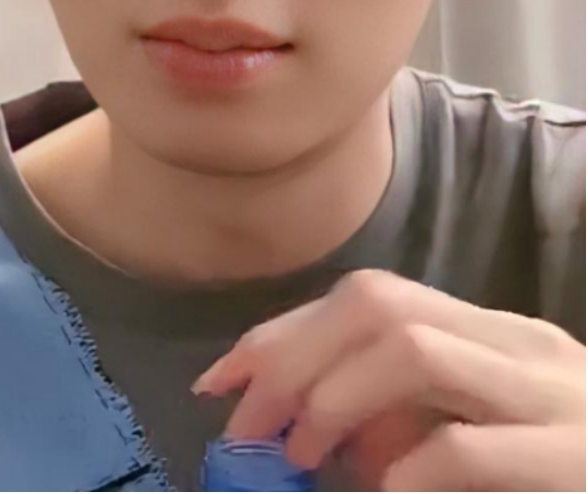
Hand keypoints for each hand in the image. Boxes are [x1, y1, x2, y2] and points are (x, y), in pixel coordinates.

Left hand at [191, 270, 584, 490]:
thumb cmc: (564, 470)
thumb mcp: (482, 437)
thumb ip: (408, 424)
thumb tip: (312, 431)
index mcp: (491, 336)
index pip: (366, 299)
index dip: (284, 333)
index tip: (221, 380)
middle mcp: (520, 347)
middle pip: (378, 306)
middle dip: (293, 359)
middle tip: (248, 430)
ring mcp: (556, 398)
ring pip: (414, 348)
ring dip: (335, 397)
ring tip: (303, 454)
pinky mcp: (579, 463)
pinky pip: (471, 450)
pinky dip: (410, 472)